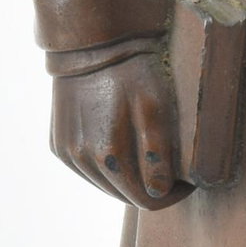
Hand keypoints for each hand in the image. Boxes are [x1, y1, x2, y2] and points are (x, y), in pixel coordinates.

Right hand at [50, 53, 188, 208]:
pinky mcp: (58, 145)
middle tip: (171, 170)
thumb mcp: (158, 109)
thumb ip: (159, 156)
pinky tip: (120, 147)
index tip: (186, 181)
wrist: (93, 45)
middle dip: (151, 189)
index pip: (147, 201)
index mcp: (110, 157)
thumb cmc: (133, 74)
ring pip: (105, 186)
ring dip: (127, 179)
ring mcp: (68, 154)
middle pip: (125, 196)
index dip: (171, 195)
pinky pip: (87, 170)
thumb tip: (159, 193)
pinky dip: (105, 166)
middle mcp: (83, 161)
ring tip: (146, 157)